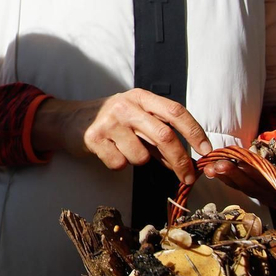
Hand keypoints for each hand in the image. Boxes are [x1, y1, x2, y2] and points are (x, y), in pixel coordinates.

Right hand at [31, 90, 212, 184]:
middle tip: (188, 178)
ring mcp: (109, 121)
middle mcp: (126, 105)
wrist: (70, 120)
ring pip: (141, 156)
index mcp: (141, 97)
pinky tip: (109, 152)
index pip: (175, 111)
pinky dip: (118, 164)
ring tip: (124, 149)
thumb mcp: (137, 119)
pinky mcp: (94, 139)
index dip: (194, 131)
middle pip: (163, 135)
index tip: (206, 150)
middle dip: (180, 160)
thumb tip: (186, 163)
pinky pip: (119, 164)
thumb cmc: (112, 121)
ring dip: (139, 161)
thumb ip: (159, 137)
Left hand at [203, 128, 275, 199]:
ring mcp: (260, 187)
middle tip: (220, 166)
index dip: (261, 176)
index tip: (248, 166)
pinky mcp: (248, 180)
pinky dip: (222, 172)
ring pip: (240, 184)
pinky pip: (234, 178)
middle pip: (253, 185)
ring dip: (225, 176)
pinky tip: (208, 165)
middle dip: (236, 176)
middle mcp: (274, 191)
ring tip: (210, 167)